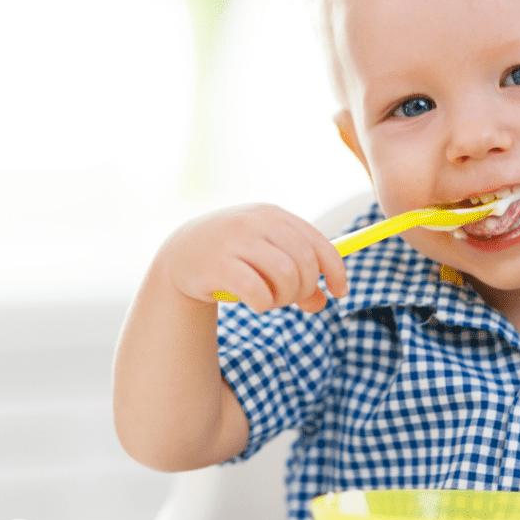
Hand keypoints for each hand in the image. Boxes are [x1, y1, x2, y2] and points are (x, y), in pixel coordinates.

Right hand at [158, 203, 347, 313]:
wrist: (180, 254)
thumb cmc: (234, 256)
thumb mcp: (268, 259)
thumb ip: (297, 277)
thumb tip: (323, 303)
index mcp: (274, 215)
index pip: (318, 243)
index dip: (335, 270)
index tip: (340, 292)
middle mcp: (257, 222)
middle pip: (304, 261)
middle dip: (305, 288)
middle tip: (291, 299)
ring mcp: (236, 240)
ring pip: (285, 275)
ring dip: (285, 297)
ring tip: (271, 301)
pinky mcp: (217, 264)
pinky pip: (257, 290)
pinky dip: (264, 303)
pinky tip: (256, 303)